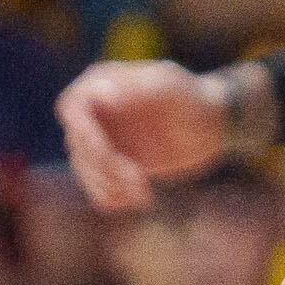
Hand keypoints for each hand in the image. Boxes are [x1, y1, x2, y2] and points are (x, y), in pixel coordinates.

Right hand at [57, 59, 227, 209]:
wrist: (211, 123)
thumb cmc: (193, 97)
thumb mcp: (171, 88)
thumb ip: (139, 88)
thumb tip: (100, 93)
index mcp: (100, 84)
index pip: (73, 110)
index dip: (84, 135)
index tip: (107, 154)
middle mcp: (92, 112)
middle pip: (78, 145)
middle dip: (106, 167)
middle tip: (140, 180)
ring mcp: (98, 139)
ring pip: (86, 170)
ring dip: (111, 186)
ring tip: (144, 193)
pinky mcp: (110, 164)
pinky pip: (97, 187)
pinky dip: (111, 198)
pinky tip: (138, 199)